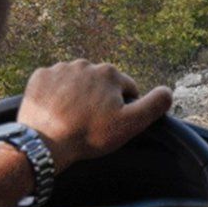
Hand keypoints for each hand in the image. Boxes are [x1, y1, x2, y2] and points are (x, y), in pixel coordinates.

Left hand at [17, 60, 172, 172]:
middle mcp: (85, 64)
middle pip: (101, 84)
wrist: (44, 142)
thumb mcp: (131, 123)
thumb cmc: (90, 134)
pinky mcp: (39, 77)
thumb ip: (155, 104)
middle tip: (92, 123)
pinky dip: (57, 94)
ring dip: (78, 95)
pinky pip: (54, 82)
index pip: (127, 89)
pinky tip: (56, 111)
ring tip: (73, 118)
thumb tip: (168, 91)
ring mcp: (59, 69)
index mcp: (110, 73)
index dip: (124, 108)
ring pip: (77, 82)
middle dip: (100, 99)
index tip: (112, 123)